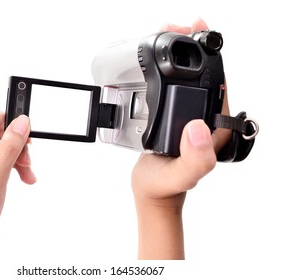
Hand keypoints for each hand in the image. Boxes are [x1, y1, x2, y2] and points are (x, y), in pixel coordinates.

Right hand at [131, 18, 230, 258]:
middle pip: (204, 72)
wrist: (152, 192)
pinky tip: (155, 60)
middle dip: (193, 44)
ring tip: (165, 34)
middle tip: (174, 26)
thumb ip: (196, 158)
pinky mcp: (174, 117)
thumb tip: (199, 128)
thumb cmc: (167, 186)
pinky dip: (165, 68)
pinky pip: (173, 87)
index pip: (218, 81)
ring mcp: (189, 116)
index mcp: (214, 125)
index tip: (196, 31)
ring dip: (179, 52)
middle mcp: (204, 117)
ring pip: (187, 77)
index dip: (209, 54)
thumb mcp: (182, 175)